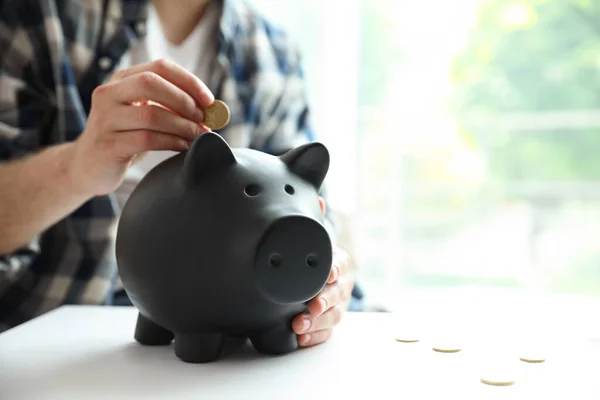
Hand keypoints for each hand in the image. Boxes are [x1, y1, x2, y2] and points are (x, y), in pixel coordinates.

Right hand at [68, 58, 213, 196]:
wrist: (88, 167)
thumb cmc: (125, 138)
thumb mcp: (146, 115)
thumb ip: (171, 107)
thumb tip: (212, 109)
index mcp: (122, 80)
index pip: (160, 67)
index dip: (189, 81)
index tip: (210, 100)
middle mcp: (109, 93)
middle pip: (151, 83)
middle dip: (184, 100)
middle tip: (202, 118)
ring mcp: (105, 119)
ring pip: (151, 114)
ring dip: (182, 125)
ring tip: (198, 135)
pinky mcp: (108, 145)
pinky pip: (147, 139)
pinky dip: (172, 142)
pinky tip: (184, 147)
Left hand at [292, 197, 354, 346]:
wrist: (313, 280)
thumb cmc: (312, 259)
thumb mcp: (313, 241)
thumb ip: (315, 223)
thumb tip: (316, 200)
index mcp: (337, 262)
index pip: (340, 263)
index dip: (335, 268)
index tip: (329, 273)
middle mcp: (340, 284)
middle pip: (338, 293)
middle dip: (325, 301)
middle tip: (312, 306)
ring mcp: (335, 306)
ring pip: (332, 317)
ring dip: (316, 323)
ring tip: (298, 326)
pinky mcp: (328, 324)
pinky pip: (325, 333)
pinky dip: (313, 337)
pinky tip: (300, 338)